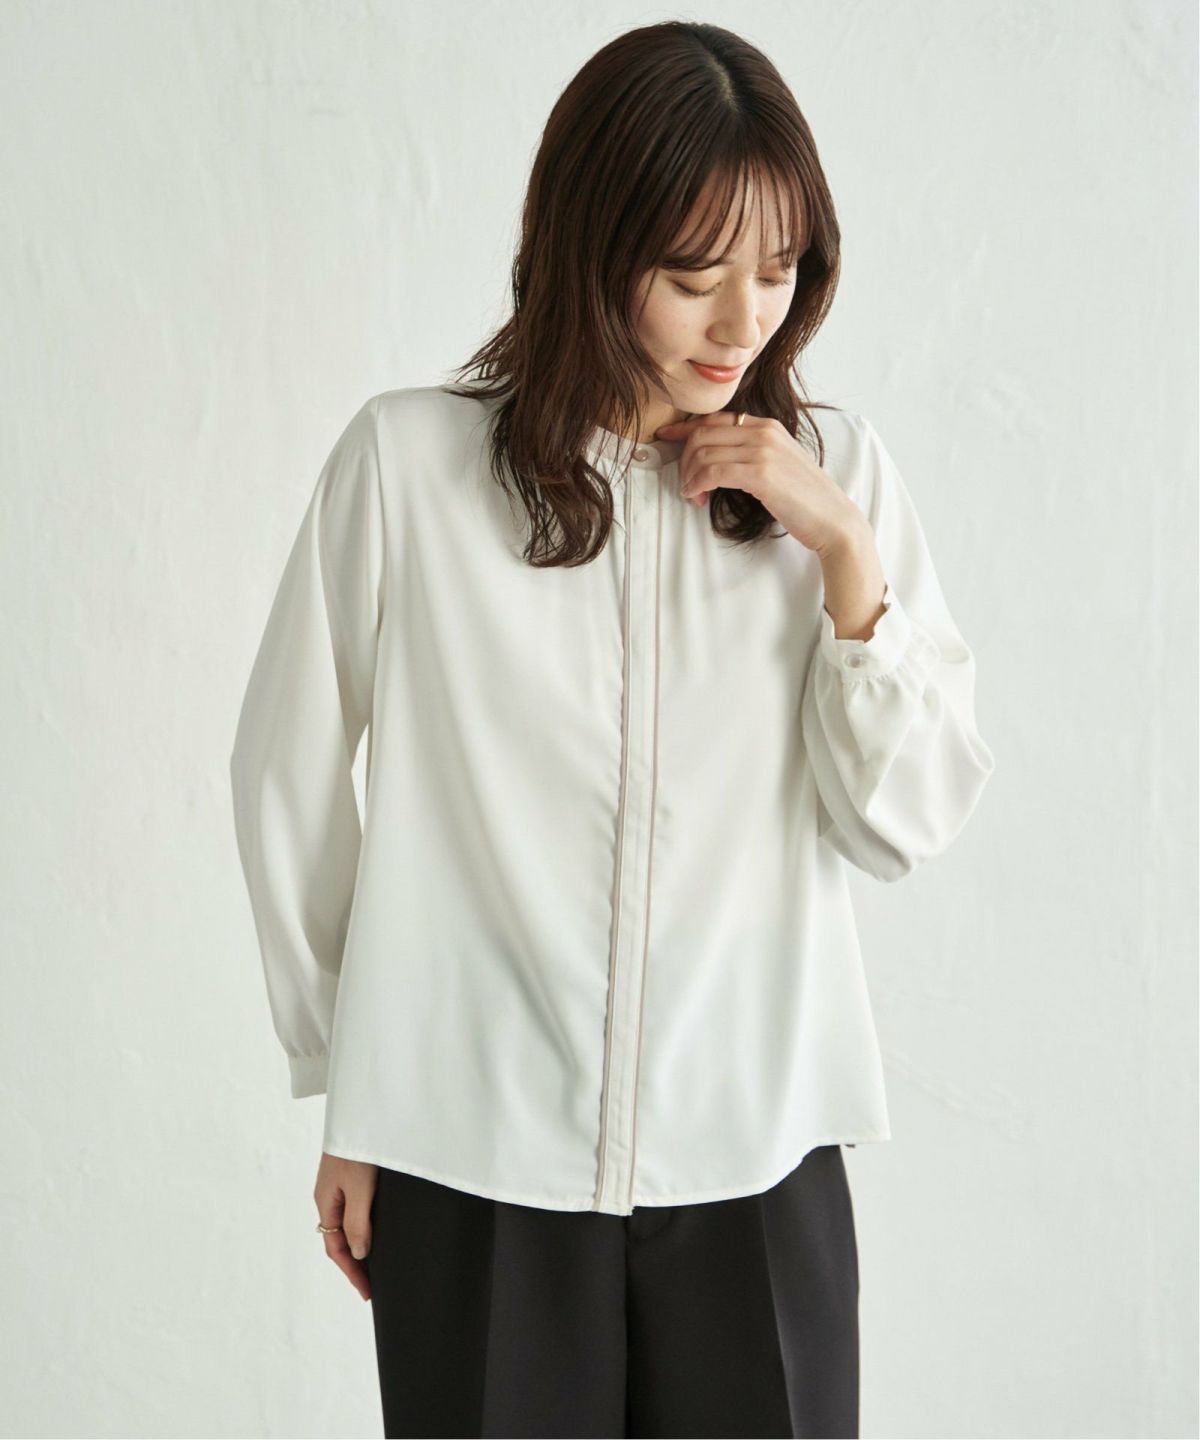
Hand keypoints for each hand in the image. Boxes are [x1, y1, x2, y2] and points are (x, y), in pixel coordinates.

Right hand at [315, 1152, 377, 1301]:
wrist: (361, 1109)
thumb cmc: (357, 1146)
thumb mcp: (359, 1187)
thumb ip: (358, 1221)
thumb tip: (360, 1253)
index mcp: (325, 1202)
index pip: (336, 1248)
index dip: (352, 1272)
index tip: (368, 1293)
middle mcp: (330, 1196)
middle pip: (340, 1238)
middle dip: (355, 1264)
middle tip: (374, 1284)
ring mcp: (341, 1184)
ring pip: (348, 1223)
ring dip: (360, 1245)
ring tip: (377, 1264)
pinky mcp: (353, 1174)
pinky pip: (356, 1208)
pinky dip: (364, 1225)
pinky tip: (378, 1229)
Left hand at [654, 411, 864, 557]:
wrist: (833, 519)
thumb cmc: (803, 499)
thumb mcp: (777, 465)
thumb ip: (750, 453)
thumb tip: (714, 458)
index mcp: (766, 425)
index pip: (714, 419)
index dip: (685, 429)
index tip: (667, 439)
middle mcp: (764, 431)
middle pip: (702, 433)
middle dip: (684, 459)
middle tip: (686, 485)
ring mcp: (763, 450)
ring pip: (703, 452)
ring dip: (689, 477)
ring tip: (694, 496)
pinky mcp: (761, 473)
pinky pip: (712, 471)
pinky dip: (697, 484)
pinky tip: (698, 496)